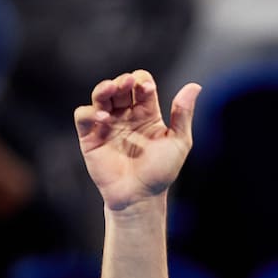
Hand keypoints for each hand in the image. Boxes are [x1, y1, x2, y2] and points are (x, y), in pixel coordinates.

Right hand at [74, 70, 200, 210]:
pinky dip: (90, 112)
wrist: (140, 197)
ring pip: (100, 96)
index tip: (147, 90)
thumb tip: (195, 86)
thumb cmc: (161, 172)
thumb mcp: (179, 142)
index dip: (143, 82)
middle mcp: (126, 116)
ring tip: (111, 89)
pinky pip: (83, 115)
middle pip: (120, 86)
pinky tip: (103, 119)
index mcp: (147, 113)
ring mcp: (107, 125)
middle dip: (123, 81)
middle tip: (127, 83)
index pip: (141, 85)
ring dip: (104, 88)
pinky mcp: (90, 137)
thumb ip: (183, 114)